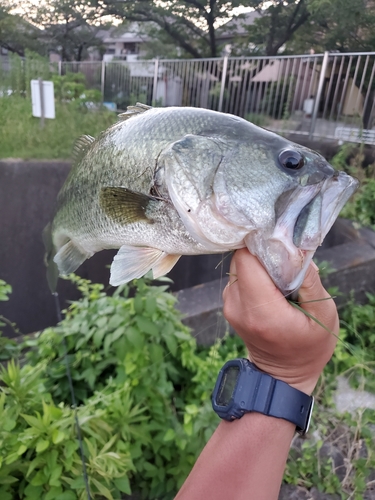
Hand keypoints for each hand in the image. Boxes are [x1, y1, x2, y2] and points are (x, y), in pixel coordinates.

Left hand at [222, 249, 338, 393]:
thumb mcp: (323, 315)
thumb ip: (309, 281)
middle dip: (262, 254)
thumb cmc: (308, 347)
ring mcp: (229, 306)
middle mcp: (238, 306)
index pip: (245, 259)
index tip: (281, 244)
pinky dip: (254, 275)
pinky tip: (272, 288)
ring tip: (281, 280)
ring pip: (239, 266)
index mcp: (260, 310)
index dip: (261, 244)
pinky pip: (238, 277)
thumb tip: (297, 249)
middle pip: (241, 259)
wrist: (283, 375)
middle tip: (285, 262)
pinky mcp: (229, 305)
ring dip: (259, 265)